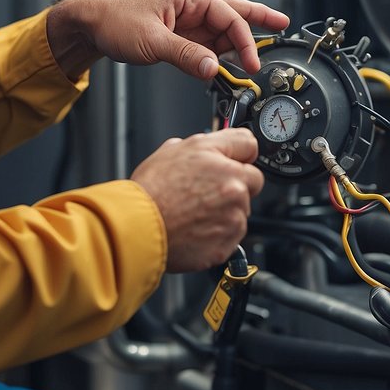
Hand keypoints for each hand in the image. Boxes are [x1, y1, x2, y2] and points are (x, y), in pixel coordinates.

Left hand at [46, 0, 288, 79]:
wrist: (91, 23)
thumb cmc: (116, 19)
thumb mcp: (152, 41)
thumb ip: (185, 56)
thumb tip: (213, 68)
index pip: (231, 19)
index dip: (246, 43)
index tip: (252, 65)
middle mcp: (195, 7)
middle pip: (236, 13)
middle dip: (260, 19)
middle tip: (284, 24)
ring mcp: (190, 22)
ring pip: (224, 32)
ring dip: (240, 45)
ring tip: (258, 56)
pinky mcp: (182, 36)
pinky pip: (210, 45)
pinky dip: (222, 54)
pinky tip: (230, 64)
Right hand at [130, 129, 264, 272]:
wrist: (136, 229)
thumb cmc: (148, 192)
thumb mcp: (171, 150)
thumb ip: (201, 145)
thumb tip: (211, 146)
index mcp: (219, 160)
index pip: (249, 146)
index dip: (239, 154)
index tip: (236, 160)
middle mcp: (232, 186)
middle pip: (252, 181)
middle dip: (236, 185)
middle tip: (208, 193)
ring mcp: (232, 217)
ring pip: (241, 211)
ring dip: (226, 212)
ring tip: (194, 214)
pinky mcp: (227, 243)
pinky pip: (231, 236)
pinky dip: (218, 235)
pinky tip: (195, 230)